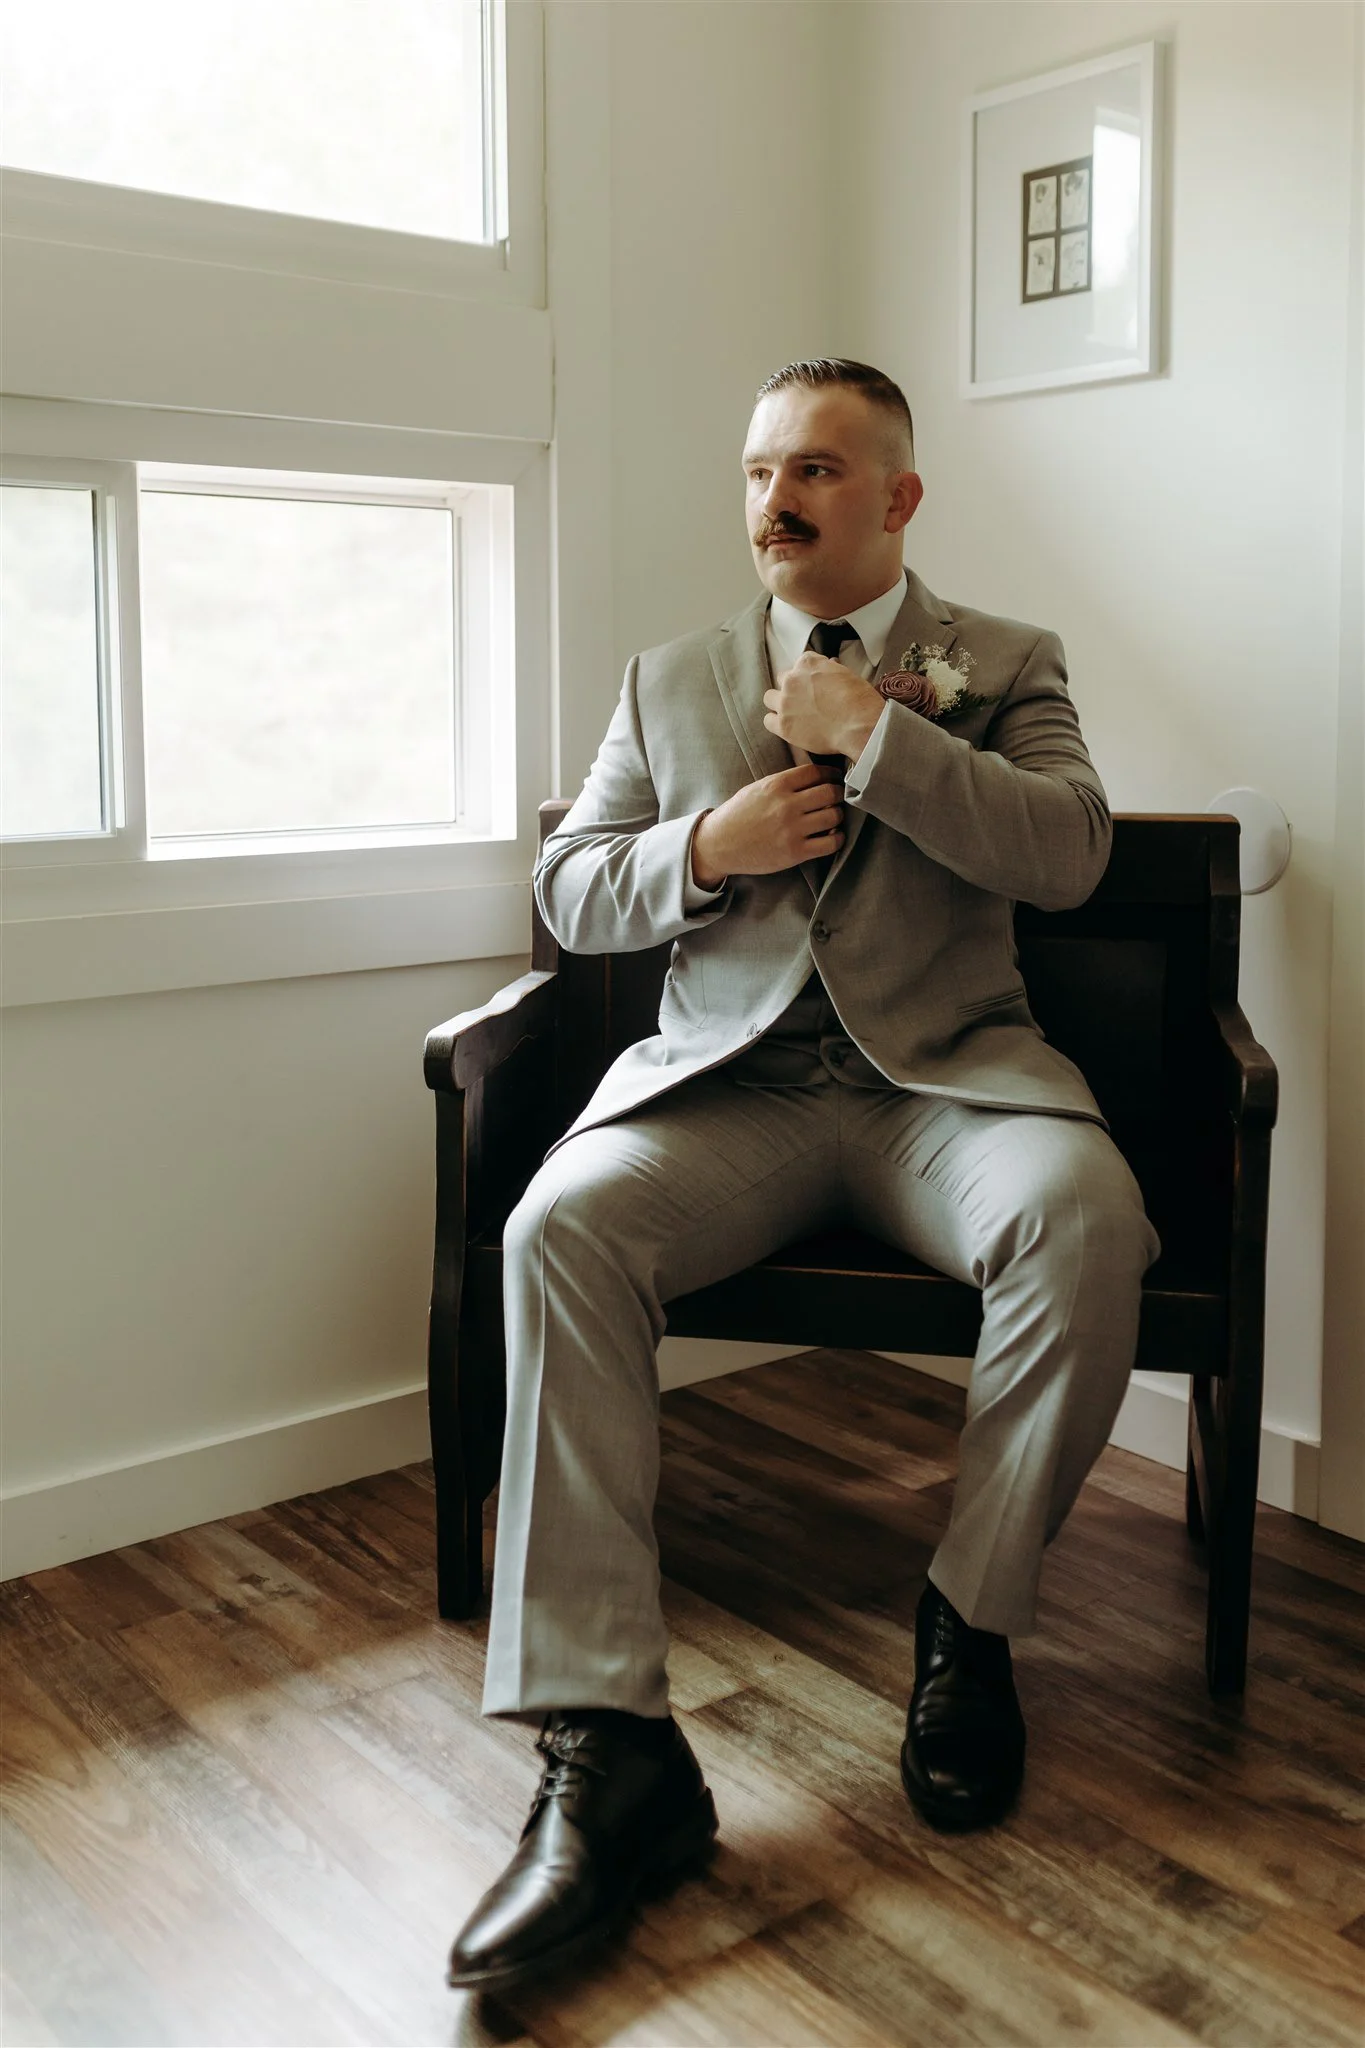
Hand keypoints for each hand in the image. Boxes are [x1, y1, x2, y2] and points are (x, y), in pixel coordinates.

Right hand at [691, 763, 845, 883]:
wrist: (719, 844)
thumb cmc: (737, 815)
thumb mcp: (757, 788)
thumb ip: (783, 782)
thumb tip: (812, 777)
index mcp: (777, 785)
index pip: (816, 771)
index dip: (831, 774)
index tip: (835, 778)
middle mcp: (786, 805)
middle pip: (830, 792)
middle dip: (838, 794)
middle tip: (837, 798)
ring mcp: (792, 830)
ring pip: (834, 816)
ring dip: (837, 816)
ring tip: (832, 817)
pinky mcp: (795, 852)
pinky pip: (830, 844)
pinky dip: (837, 839)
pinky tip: (832, 836)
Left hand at [763, 651, 883, 757]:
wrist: (858, 724)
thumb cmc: (859, 700)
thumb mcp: (846, 674)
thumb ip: (829, 669)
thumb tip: (828, 666)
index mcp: (807, 663)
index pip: (799, 664)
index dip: (806, 677)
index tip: (813, 685)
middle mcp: (792, 679)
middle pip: (783, 680)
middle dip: (792, 688)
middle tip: (804, 700)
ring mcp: (785, 702)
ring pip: (770, 698)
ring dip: (779, 703)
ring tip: (793, 714)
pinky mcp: (783, 725)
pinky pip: (768, 721)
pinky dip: (776, 723)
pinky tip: (788, 727)